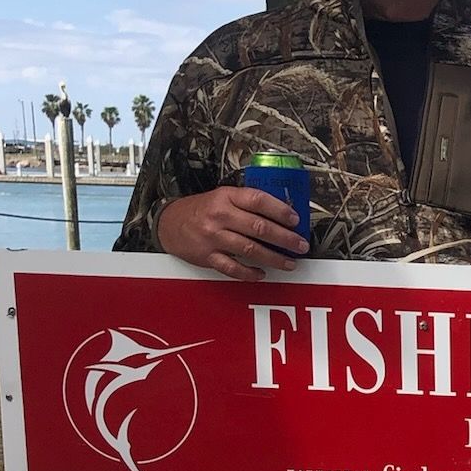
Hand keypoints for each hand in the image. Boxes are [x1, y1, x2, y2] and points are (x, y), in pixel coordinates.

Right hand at [155, 187, 303, 279]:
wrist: (170, 223)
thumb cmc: (202, 210)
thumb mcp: (222, 197)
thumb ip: (247, 203)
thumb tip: (281, 213)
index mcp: (226, 197)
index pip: (258, 200)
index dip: (280, 210)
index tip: (296, 220)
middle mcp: (220, 216)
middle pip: (259, 227)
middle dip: (285, 238)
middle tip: (301, 245)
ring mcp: (213, 237)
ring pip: (250, 249)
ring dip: (274, 258)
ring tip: (289, 262)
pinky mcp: (208, 256)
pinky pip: (233, 268)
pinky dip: (250, 273)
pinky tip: (262, 273)